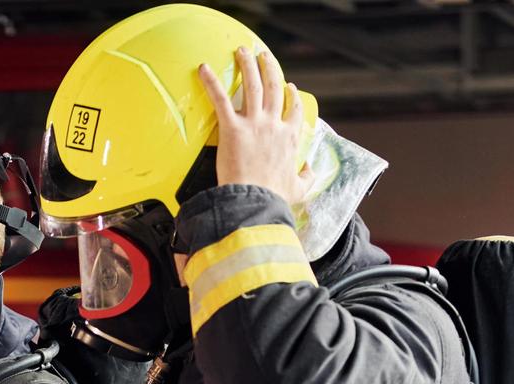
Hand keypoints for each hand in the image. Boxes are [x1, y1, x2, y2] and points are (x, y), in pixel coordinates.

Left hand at [199, 47, 313, 207]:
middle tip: (262, 55)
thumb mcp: (298, 189)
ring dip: (248, 64)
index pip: (294, 109)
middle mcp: (274, 125)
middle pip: (274, 87)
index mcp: (289, 138)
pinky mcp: (232, 128)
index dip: (291, 96)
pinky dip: (211, 83)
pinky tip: (203, 69)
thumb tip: (309, 169)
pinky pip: (221, 99)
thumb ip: (306, 177)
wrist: (254, 201)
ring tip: (243, 51)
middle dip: (269, 67)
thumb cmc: (273, 198)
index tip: (288, 86)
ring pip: (253, 85)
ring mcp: (254, 124)